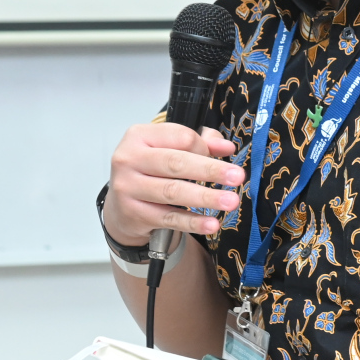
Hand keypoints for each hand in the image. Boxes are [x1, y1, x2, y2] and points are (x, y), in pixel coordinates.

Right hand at [103, 122, 243, 246]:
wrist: (122, 206)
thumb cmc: (151, 170)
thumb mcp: (169, 148)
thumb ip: (200, 142)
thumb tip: (226, 147)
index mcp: (139, 135)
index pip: (180, 137)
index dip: (204, 147)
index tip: (224, 156)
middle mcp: (128, 159)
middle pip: (176, 163)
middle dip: (210, 170)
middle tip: (237, 177)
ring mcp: (127, 188)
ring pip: (172, 191)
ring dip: (205, 197)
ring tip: (230, 201)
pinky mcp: (133, 214)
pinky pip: (169, 218)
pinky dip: (192, 222)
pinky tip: (211, 223)